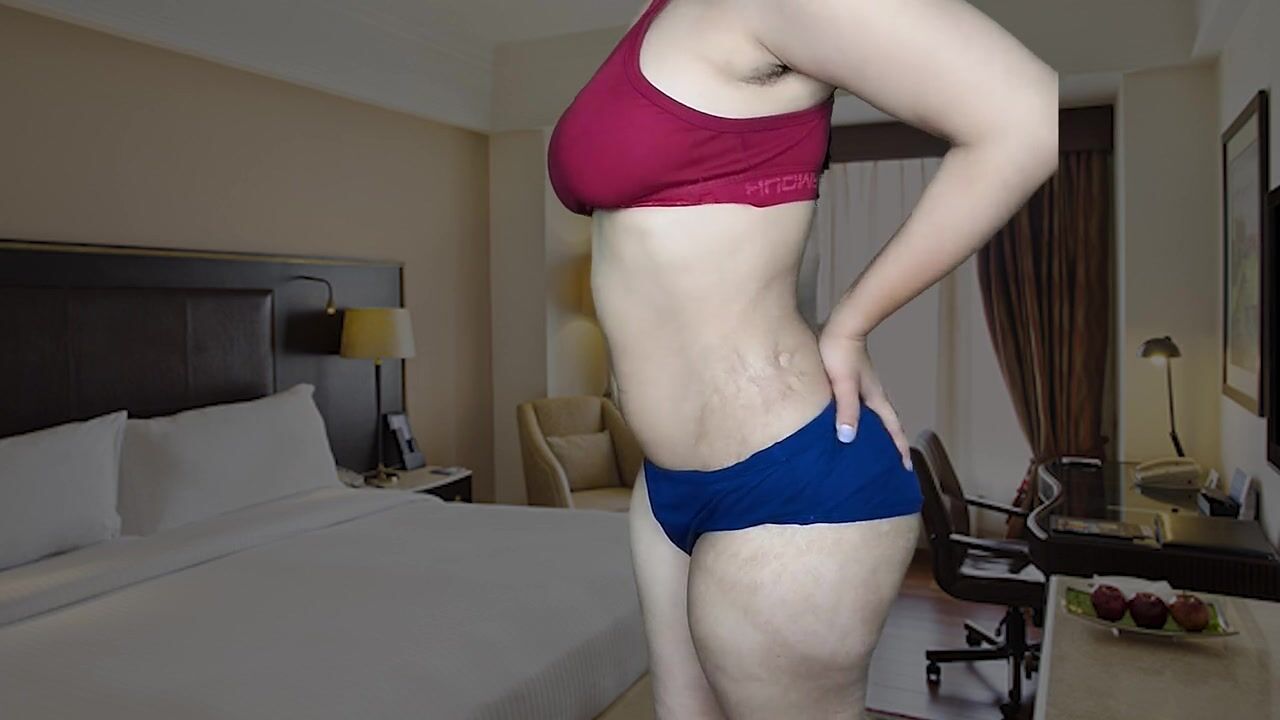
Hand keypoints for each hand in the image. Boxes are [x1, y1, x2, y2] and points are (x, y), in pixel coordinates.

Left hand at [817, 332, 912, 471]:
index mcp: (875, 398)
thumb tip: (848, 438)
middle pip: (886, 424)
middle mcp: (873, 394)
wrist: (842, 325)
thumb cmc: (841, 352)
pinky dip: (859, 418)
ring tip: (867, 449)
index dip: (899, 447)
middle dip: (889, 444)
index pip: (893, 428)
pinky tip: (847, 422)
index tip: (906, 467)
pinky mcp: (853, 380)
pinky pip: (860, 406)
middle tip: (889, 464)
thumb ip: (847, 409)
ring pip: (873, 416)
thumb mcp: (843, 384)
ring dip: (874, 432)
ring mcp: (864, 386)